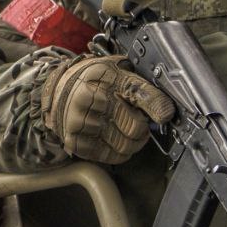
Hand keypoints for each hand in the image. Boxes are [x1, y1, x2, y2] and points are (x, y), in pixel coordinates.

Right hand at [41, 54, 175, 163]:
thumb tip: (166, 108)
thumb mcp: (119, 70)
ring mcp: (80, 121)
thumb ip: (141, 86)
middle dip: (144, 128)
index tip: (166, 115)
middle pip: (134, 126)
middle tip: (142, 123)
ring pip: (124, 145)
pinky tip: (117, 140)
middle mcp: (90, 98)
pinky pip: (109, 156)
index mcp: (105, 76)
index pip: (138, 93)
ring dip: (134, 143)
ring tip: (130, 132)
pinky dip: (119, 153)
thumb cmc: (96, 79)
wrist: (59, 88)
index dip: (157, 106)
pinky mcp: (74, 140)